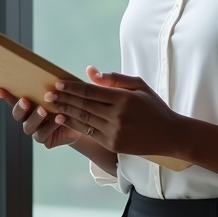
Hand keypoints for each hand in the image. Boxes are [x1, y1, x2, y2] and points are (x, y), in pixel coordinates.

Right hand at [0, 88, 82, 149]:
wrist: (82, 121)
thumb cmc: (69, 103)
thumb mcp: (62, 91)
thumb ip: (56, 84)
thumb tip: (62, 69)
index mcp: (29, 104)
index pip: (13, 99)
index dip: (5, 95)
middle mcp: (28, 118)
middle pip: (18, 114)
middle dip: (20, 107)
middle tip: (25, 100)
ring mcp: (35, 130)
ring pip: (29, 126)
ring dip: (36, 117)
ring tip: (44, 110)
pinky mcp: (45, 140)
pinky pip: (44, 134)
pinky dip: (51, 125)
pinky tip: (60, 118)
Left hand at [43, 66, 184, 157]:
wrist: (169, 135)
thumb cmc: (154, 107)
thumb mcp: (139, 86)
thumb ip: (114, 78)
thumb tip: (90, 71)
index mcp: (124, 99)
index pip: (91, 91)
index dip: (72, 87)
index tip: (58, 83)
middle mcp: (117, 116)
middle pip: (84, 106)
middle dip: (64, 99)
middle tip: (48, 94)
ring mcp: (114, 132)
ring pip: (83, 120)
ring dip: (65, 112)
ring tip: (52, 105)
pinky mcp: (113, 144)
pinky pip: (89, 133)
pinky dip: (74, 125)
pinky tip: (63, 119)